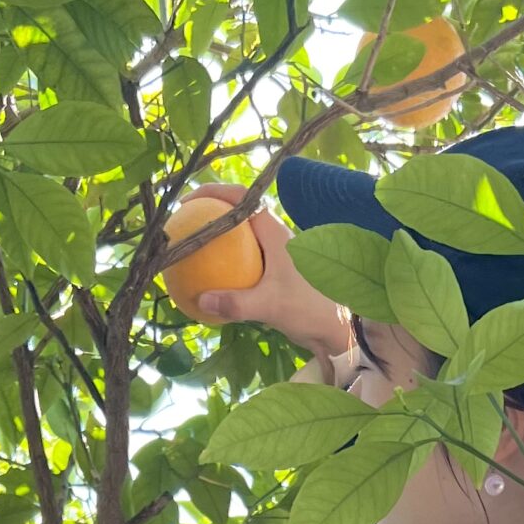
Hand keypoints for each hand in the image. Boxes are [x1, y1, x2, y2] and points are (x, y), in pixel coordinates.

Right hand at [191, 206, 349, 359]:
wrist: (339, 330)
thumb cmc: (311, 309)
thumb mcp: (271, 305)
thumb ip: (236, 303)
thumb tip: (201, 299)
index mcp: (276, 233)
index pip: (241, 200)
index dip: (214, 193)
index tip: (188, 202)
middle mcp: (275, 239)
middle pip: (238, 216)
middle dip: (211, 214)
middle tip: (184, 224)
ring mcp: (276, 257)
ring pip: (241, 240)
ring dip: (219, 240)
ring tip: (192, 249)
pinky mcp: (276, 276)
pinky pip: (244, 263)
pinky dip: (226, 265)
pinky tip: (209, 282)